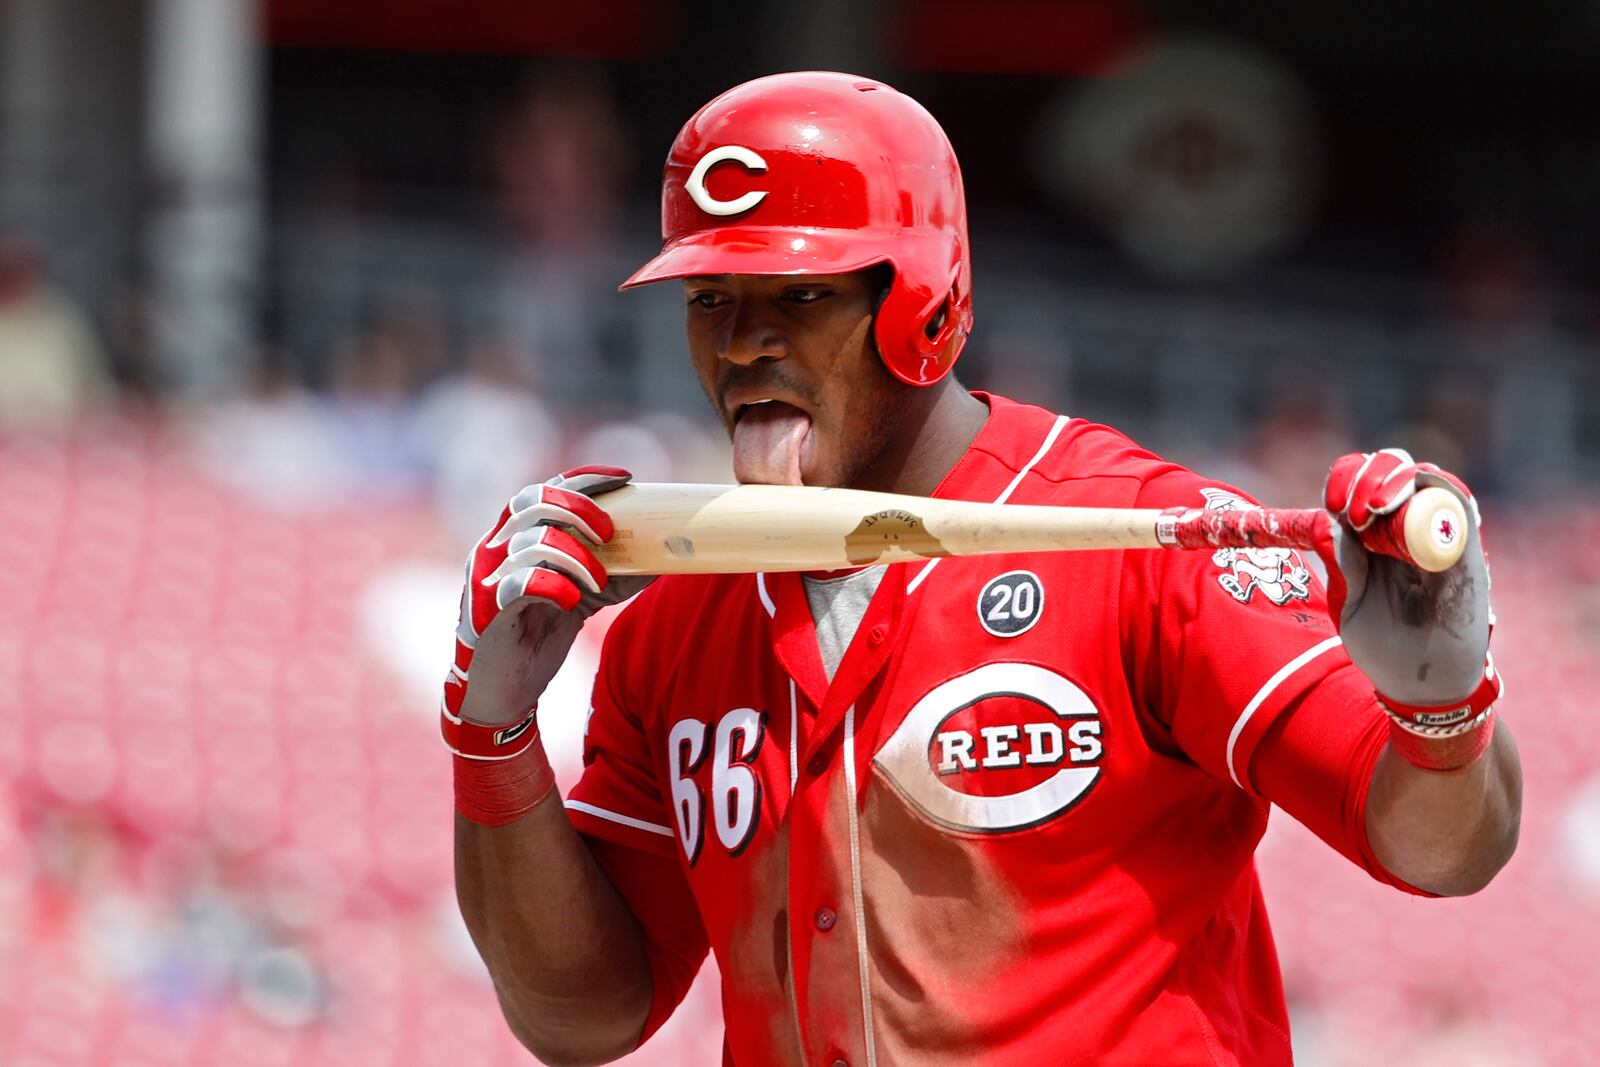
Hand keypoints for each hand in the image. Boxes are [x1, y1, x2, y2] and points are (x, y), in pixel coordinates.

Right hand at [443, 466, 651, 727]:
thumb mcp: (584, 595)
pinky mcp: (486, 609)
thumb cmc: (540, 634)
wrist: (501, 690)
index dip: (584, 479)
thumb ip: (616, 574)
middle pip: (534, 501)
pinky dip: (554, 586)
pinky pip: (521, 583)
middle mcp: (496, 547)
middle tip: (609, 534)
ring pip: (533, 541)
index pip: (545, 488)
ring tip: (599, 583)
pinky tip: (572, 601)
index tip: (624, 479)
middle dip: (579, 510)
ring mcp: (487, 576)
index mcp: (515, 536)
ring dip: (577, 558)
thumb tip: (665, 559)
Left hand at [1315, 449, 1494, 707]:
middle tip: (1354, 507)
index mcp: (1368, 537)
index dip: (1345, 480)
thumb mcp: (1349, 603)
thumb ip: (1343, 564)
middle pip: (1391, 470)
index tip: (1330, 503)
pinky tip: (1415, 495)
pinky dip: (1437, 487)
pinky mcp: (1465, 548)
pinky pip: (1458, 502)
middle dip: (1369, 474)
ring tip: (1374, 508)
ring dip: (1397, 479)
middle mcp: (1401, 528)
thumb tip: (1327, 522)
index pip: (1357, 485)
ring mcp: (1434, 534)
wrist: (1421, 683)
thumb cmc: (1381, 645)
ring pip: (1424, 478)